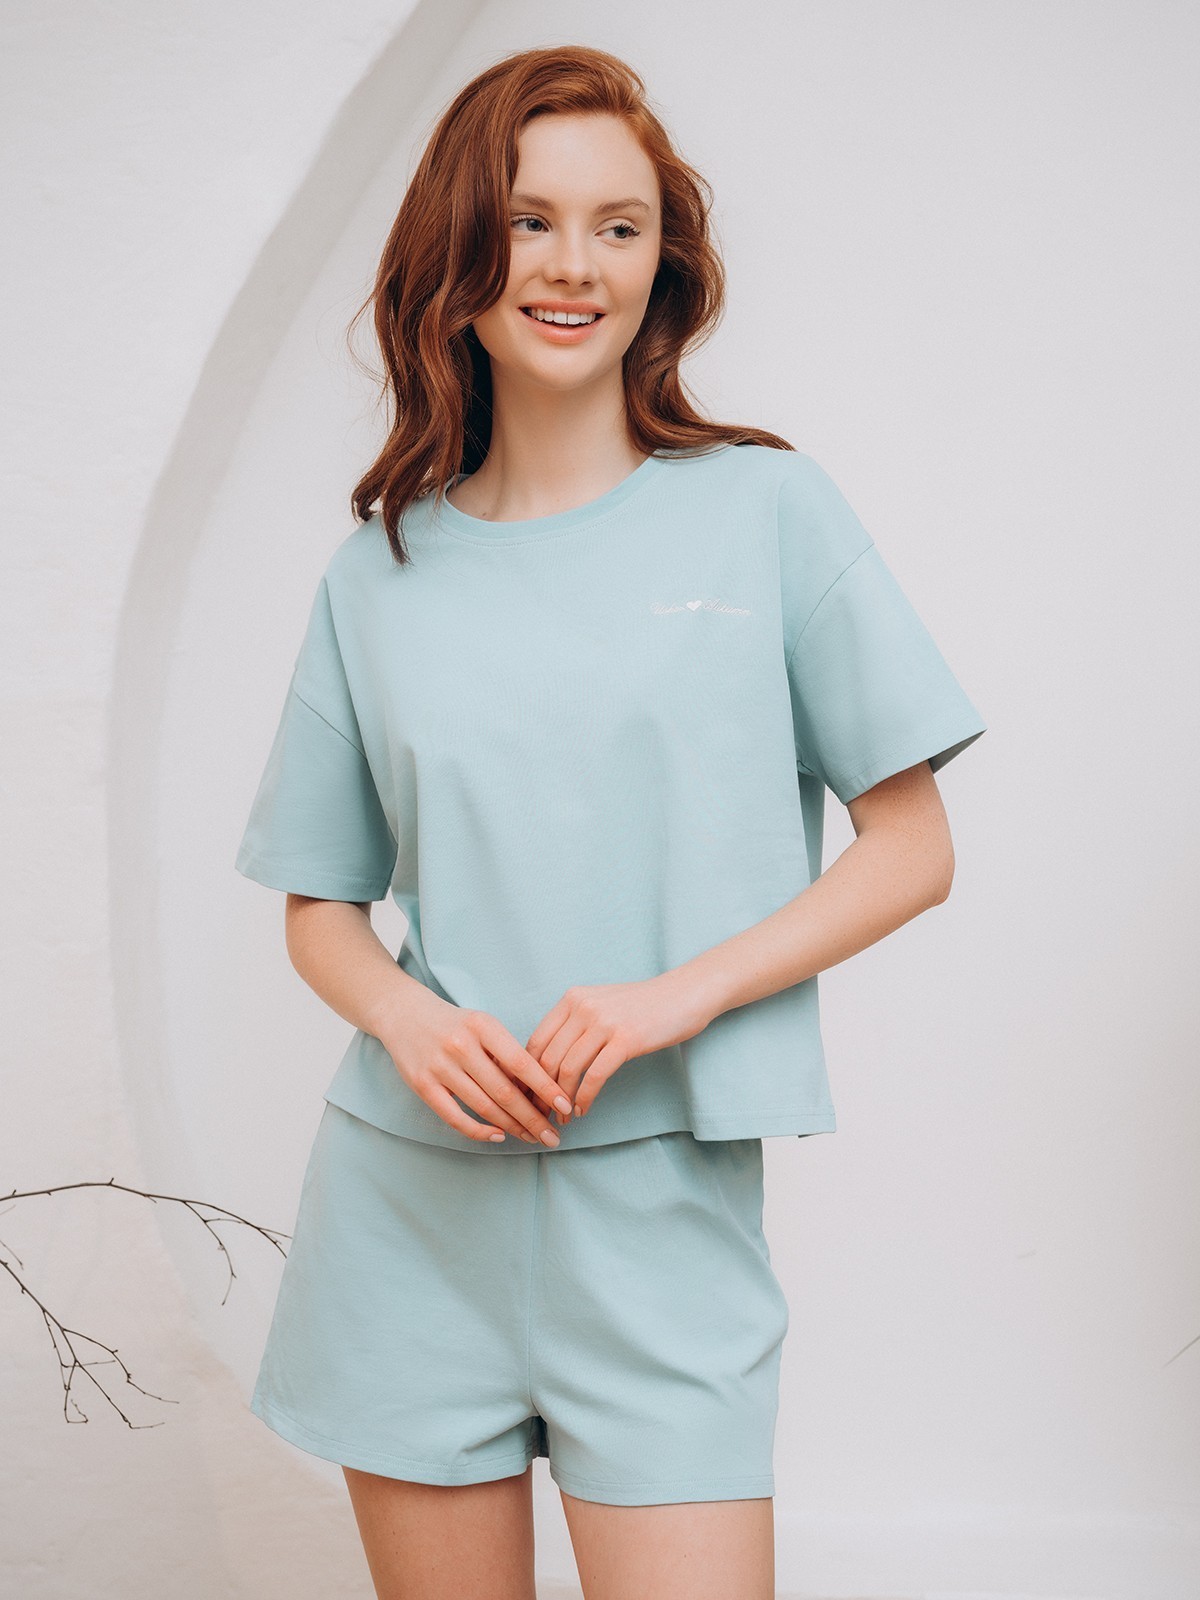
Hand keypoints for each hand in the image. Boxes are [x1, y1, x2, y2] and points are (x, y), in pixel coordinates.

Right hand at [377, 990, 574, 1144]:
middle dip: (533, 1118)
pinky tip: (498, 1136)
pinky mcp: (422, 1085)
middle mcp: (462, 1045)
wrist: (405, 1014)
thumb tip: (539, 1091)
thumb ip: (506, 1054)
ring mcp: (440, 1067)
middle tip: (552, 1136)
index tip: (565, 1106)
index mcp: (483, 1026)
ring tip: (532, 1138)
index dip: (546, 1088)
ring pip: (484, 1107)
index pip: (522, 1063)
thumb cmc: (455, 1024)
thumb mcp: (484, 1026)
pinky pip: (455, 1117)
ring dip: (512, 1127)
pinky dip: (479, 1131)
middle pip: (505, 1091)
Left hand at [524, 971, 714, 1121]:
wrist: (683, 995)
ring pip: (569, 1069)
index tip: (528, 1096)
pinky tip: (584, 1109)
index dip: (527, 1074)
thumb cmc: (641, 1005)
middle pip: (548, 1058)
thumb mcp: (600, 1004)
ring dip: (562, 1100)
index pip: (536, 1041)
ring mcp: (604, 1022)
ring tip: (564, 1117)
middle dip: (541, 1092)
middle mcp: (583, 1007)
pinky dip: (585, 1097)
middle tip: (542, 1114)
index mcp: (572, 999)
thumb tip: (546, 1061)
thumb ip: (573, 1024)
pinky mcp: (626, 1039)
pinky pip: (595, 1076)